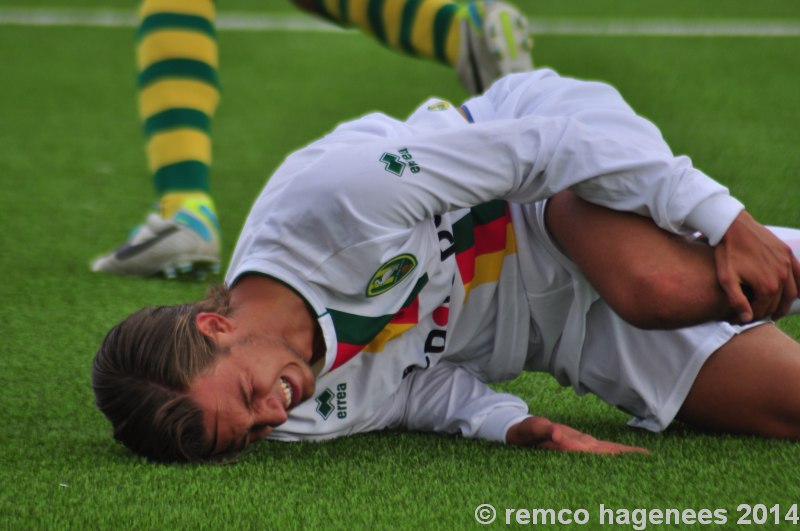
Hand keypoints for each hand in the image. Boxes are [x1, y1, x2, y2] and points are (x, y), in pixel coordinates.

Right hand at [506, 416, 648, 454]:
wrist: (522, 434)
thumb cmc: (527, 432)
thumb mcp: (534, 428)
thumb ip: (546, 430)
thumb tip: (558, 436)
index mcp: (572, 450)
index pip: (599, 454)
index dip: (617, 455)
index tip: (635, 457)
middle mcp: (580, 452)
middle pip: (609, 456)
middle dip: (627, 458)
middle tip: (651, 460)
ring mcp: (582, 449)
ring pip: (608, 453)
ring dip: (625, 455)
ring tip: (644, 457)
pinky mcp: (581, 444)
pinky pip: (602, 448)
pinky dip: (616, 450)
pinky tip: (626, 452)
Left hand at [715, 210, 799, 321]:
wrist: (732, 226)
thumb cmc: (726, 253)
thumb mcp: (727, 279)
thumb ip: (737, 301)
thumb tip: (747, 319)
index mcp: (768, 285)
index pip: (762, 309)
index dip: (750, 316)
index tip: (738, 319)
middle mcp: (782, 276)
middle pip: (778, 302)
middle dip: (766, 311)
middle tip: (755, 315)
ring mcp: (787, 263)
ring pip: (792, 292)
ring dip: (783, 303)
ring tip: (773, 310)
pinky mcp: (787, 253)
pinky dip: (799, 285)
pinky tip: (794, 293)